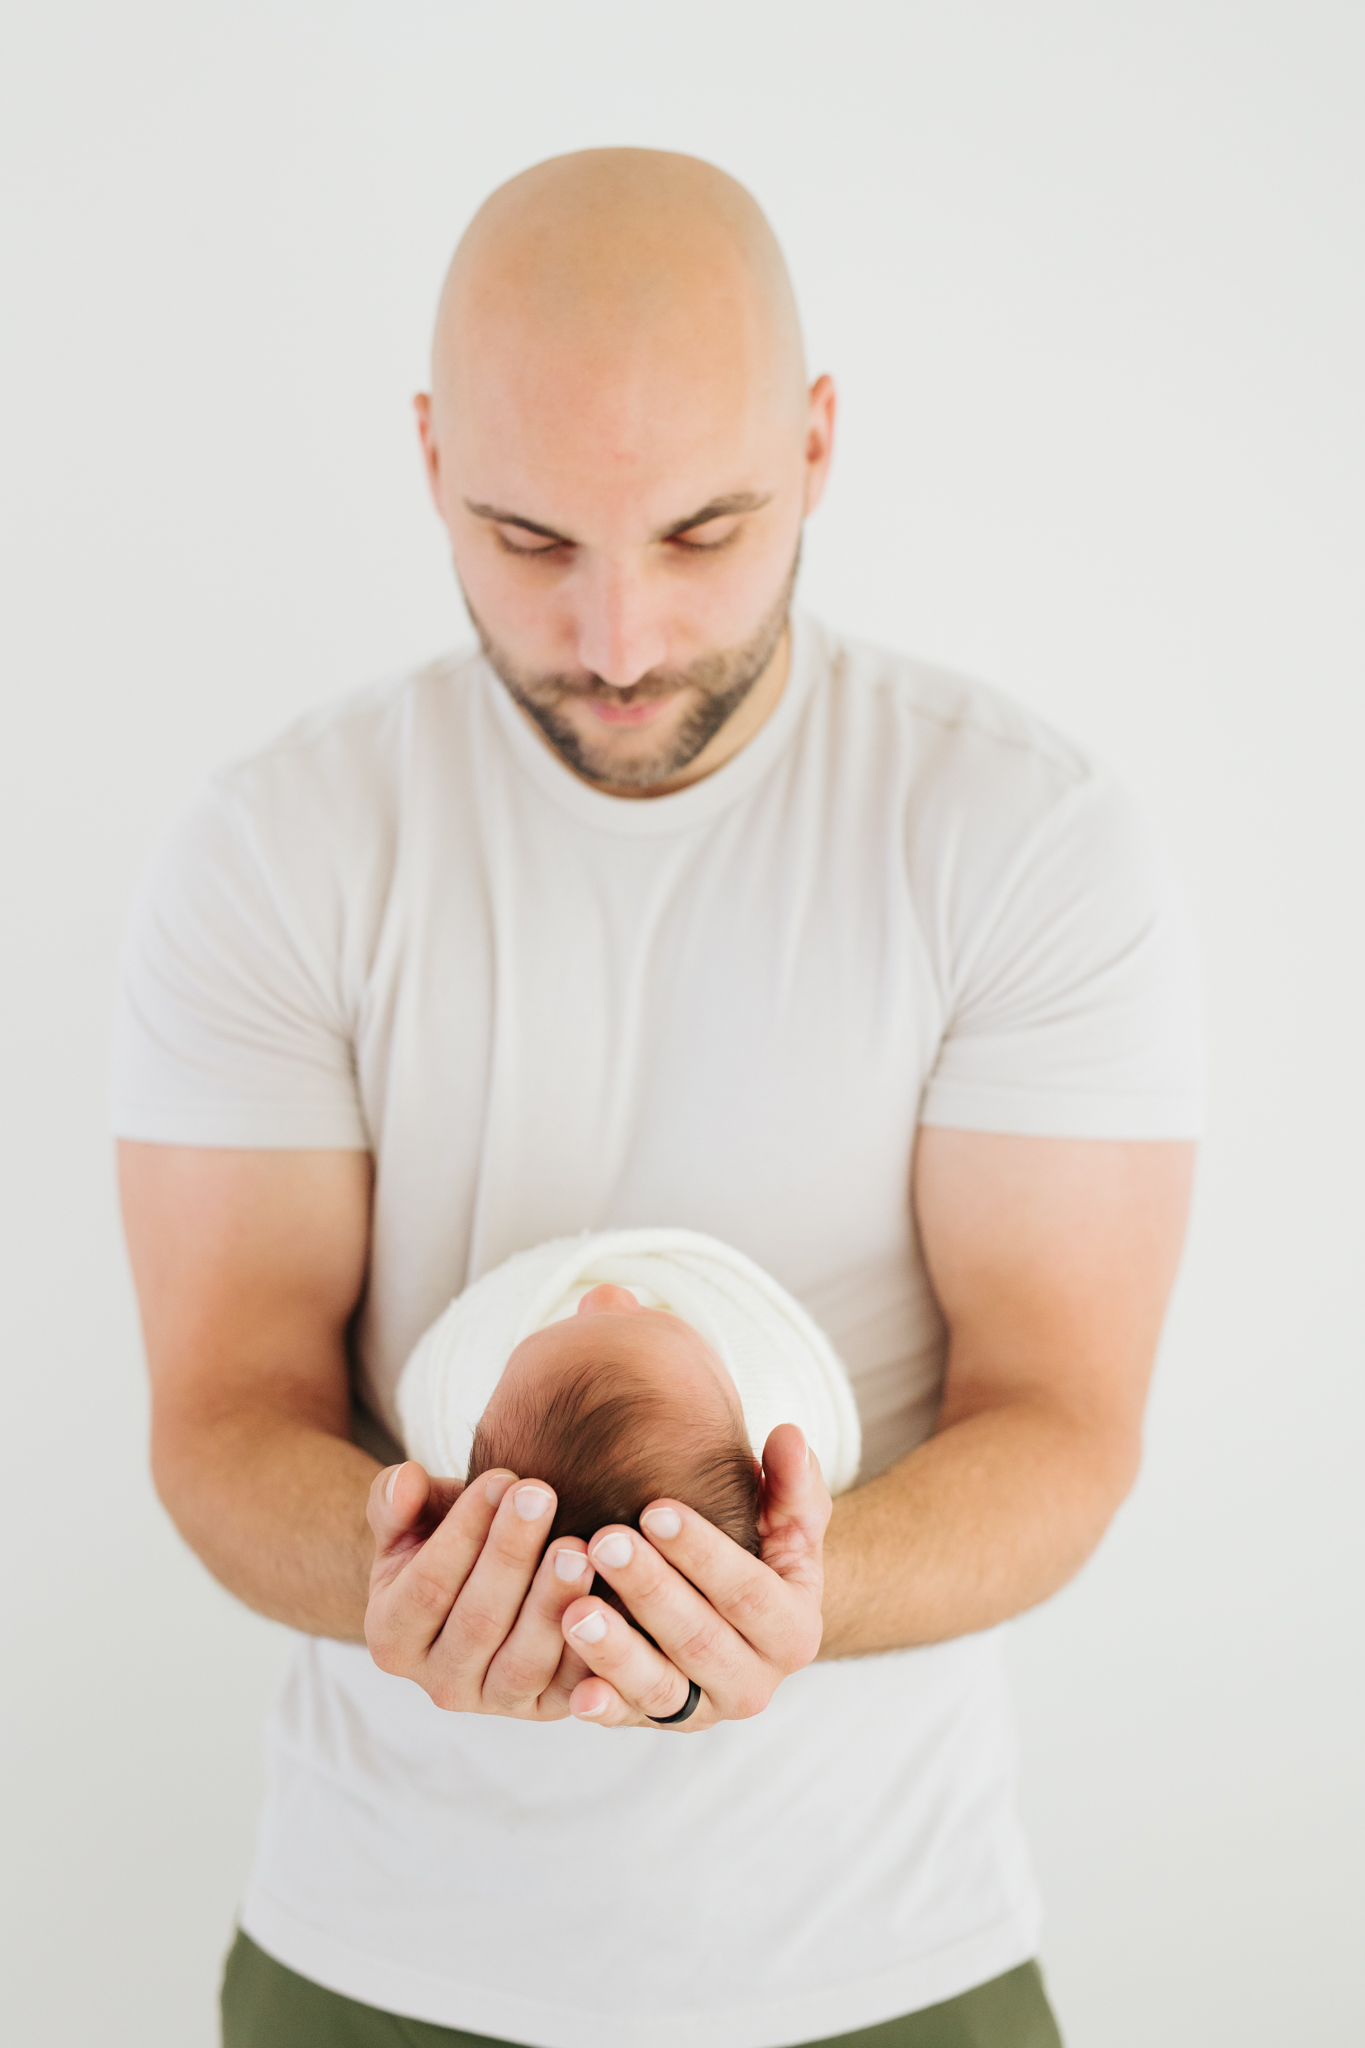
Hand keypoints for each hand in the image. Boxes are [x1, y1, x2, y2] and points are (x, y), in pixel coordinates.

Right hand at [364, 1461, 593, 1717]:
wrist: (483, 1588)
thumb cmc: (444, 1543)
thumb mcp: (410, 1523)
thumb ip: (395, 1502)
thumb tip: (404, 1480)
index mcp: (392, 1638)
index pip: (427, 1586)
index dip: (463, 1531)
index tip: (501, 1477)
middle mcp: (439, 1682)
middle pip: (478, 1622)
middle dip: (512, 1554)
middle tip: (543, 1495)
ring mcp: (494, 1700)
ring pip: (525, 1661)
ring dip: (553, 1602)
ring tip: (579, 1547)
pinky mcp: (545, 1709)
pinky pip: (572, 1688)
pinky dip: (592, 1648)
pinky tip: (611, 1598)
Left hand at [560, 1423, 830, 1730]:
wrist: (743, 1619)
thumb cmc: (761, 1551)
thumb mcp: (788, 1519)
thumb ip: (792, 1482)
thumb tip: (789, 1436)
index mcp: (794, 1633)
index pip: (747, 1590)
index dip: (702, 1551)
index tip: (655, 1508)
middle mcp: (754, 1684)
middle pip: (699, 1638)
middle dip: (650, 1589)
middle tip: (602, 1542)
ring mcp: (704, 1710)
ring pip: (660, 1687)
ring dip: (616, 1651)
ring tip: (573, 1610)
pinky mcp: (659, 1723)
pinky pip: (628, 1718)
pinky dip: (603, 1708)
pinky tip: (575, 1691)